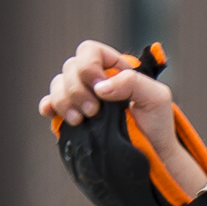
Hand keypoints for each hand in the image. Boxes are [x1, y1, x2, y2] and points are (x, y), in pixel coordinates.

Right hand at [37, 40, 205, 196]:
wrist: (152, 153)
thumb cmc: (157, 122)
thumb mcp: (156, 98)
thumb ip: (133, 83)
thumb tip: (100, 87)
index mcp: (113, 67)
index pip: (89, 51)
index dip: (89, 67)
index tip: (100, 90)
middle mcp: (93, 78)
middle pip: (69, 68)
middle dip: (77, 90)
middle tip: (93, 112)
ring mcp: (81, 96)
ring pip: (58, 85)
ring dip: (63, 101)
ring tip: (79, 121)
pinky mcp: (72, 115)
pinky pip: (50, 104)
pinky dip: (49, 107)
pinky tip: (52, 114)